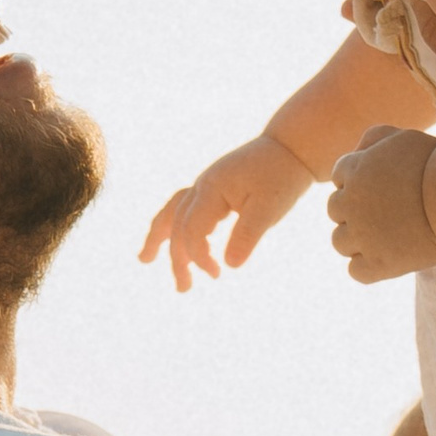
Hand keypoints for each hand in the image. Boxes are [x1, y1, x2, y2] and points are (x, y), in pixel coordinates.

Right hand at [140, 133, 313, 292]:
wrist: (290, 146)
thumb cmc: (281, 176)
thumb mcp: (269, 208)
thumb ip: (248, 235)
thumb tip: (230, 265)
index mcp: (211, 189)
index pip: (192, 230)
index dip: (199, 256)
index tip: (217, 274)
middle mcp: (201, 185)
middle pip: (178, 225)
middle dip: (177, 258)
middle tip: (184, 289)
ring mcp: (205, 185)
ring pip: (173, 212)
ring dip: (160, 237)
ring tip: (145, 259)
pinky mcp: (214, 188)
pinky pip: (185, 208)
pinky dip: (177, 226)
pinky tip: (178, 240)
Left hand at [328, 125, 435, 284]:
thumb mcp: (404, 137)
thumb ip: (376, 139)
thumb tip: (356, 154)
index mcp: (355, 170)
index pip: (339, 177)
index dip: (360, 182)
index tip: (383, 187)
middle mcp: (351, 203)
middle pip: (335, 210)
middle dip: (356, 209)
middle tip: (386, 212)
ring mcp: (363, 236)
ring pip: (340, 242)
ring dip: (356, 239)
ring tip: (386, 236)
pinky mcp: (380, 264)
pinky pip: (355, 271)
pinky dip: (367, 266)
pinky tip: (387, 258)